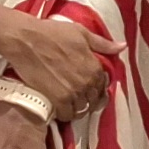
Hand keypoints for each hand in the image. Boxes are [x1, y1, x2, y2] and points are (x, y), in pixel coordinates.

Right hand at [0, 9, 116, 119]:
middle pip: (94, 100)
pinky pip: (66, 115)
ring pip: (81, 110)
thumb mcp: (82, 33)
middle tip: (78, 96)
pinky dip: (64, 114)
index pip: (103, 86)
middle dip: (88, 99)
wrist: (26, 40)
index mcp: (95, 68)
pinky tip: (60, 107)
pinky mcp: (57, 100)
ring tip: (69, 102)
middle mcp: (87, 83)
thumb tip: (122, 47)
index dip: (97, 87)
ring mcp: (73, 93)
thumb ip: (103, 44)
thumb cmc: (52, 33)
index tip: (89, 86)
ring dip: (77, 108)